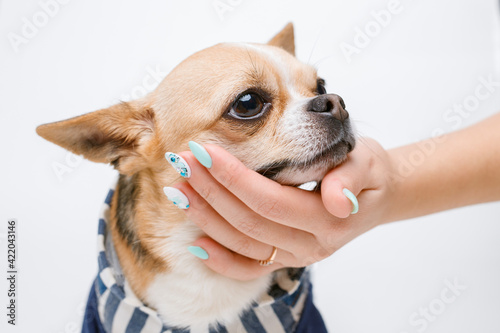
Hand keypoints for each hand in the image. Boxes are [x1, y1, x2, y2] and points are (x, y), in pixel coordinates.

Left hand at [171, 138, 393, 280]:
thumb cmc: (367, 172)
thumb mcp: (367, 163)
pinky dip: (222, 260)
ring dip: (206, 218)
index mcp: (329, 219)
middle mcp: (311, 245)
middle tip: (182, 162)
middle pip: (249, 221)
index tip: (204, 151)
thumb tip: (339, 200)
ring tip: (178, 189)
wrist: (375, 196)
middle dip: (210, 191)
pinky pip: (250, 269)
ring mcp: (297, 257)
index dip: (234, 177)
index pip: (270, 199)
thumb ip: (352, 177)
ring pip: (243, 244)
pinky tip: (197, 243)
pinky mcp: (287, 261)